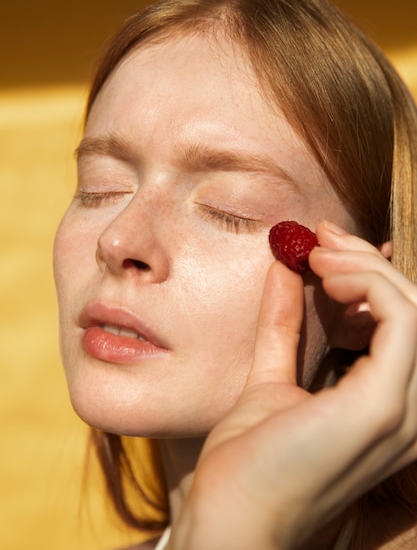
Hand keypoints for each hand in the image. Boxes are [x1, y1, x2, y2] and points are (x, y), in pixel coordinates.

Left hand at [169, 221, 416, 549]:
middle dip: (368, 260)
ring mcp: (405, 409)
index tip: (324, 243)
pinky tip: (327, 276)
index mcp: (391, 402)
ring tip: (319, 255)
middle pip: (414, 306)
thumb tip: (285, 267)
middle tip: (321, 238)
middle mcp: (412, 408)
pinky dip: (368, 284)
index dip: (371, 273)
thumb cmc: (250, 459)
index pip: (403, 320)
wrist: (229, 515)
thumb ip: (284, 323)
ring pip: (414, 306)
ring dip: (367, 267)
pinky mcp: (383, 405)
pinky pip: (400, 320)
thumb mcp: (272, 373)